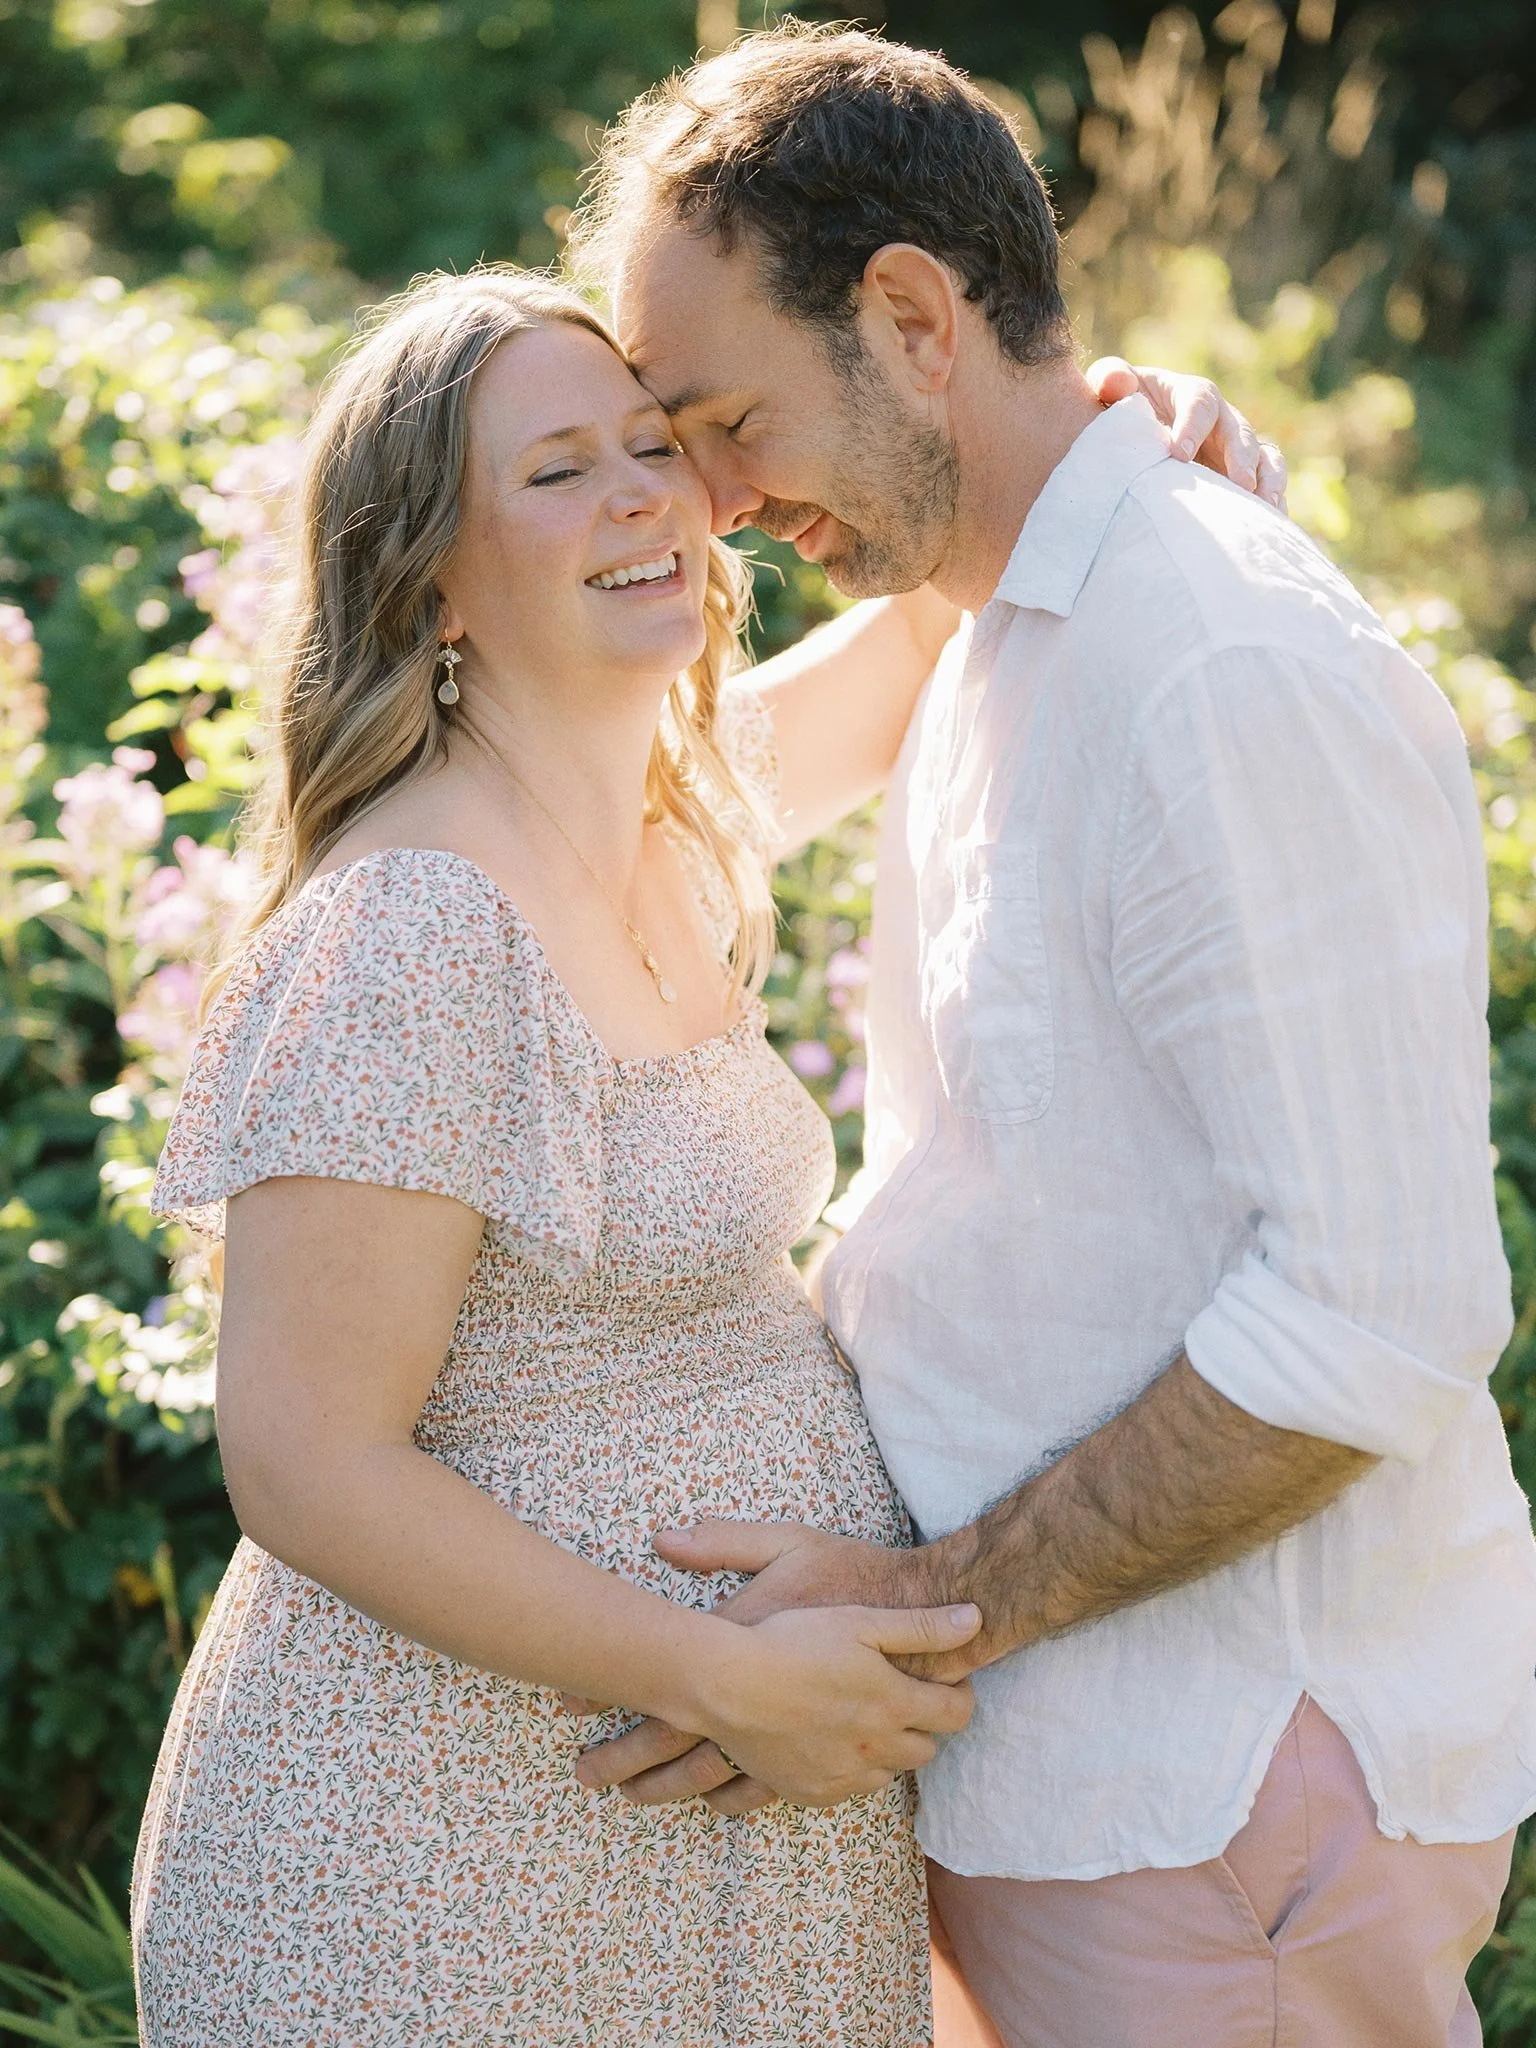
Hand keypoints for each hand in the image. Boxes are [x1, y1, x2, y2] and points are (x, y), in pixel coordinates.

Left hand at [573, 1521, 979, 1810]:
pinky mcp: (823, 1761)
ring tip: (624, 1795)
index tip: (567, 1706)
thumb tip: (662, 1539)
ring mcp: (791, 1739)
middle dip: (625, 1758)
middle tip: (582, 1774)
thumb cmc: (854, 1572)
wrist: (928, 1612)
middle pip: (678, 1741)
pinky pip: (766, 1793)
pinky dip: (727, 1801)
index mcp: (746, 1646)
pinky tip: (706, 1805)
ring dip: (665, 1787)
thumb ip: (724, 1543)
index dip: (614, 1692)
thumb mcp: (790, 1544)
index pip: (664, 1676)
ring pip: (714, 1776)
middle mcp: (764, 1702)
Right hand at [668, 1598, 980, 1808]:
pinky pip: (847, 1788)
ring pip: (888, 1771)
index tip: (946, 1681)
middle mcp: (877, 1747)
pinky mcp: (810, 1792)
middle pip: (926, 1749)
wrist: (728, 1684)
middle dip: (923, 1724)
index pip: (956, 1714)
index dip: (958, 1696)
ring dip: (887, 1748)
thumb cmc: (793, 1641)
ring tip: (861, 1715)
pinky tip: (828, 1738)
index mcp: (895, 1703)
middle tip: (902, 1696)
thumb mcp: (861, 1622)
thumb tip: (977, 1619)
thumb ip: (922, 1626)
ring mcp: (843, 1775)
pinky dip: (849, 1767)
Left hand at [1084, 356, 1286, 509]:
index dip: (1192, 424)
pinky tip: (1268, 526)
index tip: (1178, 454)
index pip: (1199, 402)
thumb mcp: (1109, 389)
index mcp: (1190, 394)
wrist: (1133, 437)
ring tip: (1264, 506)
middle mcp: (1220, 419)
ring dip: (1267, 480)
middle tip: (1239, 484)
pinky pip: (1267, 485)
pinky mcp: (1242, 476)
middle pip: (1239, 431)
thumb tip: (1116, 382)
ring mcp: (1235, 449)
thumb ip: (1110, 379)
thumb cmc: (1121, 410)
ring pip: (1264, 457)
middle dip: (1241, 457)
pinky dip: (1271, 504)